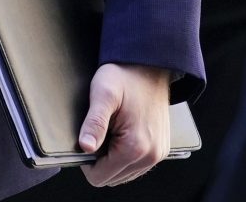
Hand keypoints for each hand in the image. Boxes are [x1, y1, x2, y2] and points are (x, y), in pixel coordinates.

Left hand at [77, 63, 171, 187]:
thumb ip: (94, 123)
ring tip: (110, 131)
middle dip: (99, 160)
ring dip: (112, 158)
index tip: (86, 139)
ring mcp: (157, 154)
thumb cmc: (125, 77)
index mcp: (135, 147)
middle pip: (111, 178)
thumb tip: (85, 147)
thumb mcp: (102, 94)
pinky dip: (124, 156)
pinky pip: (136, 166)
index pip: (99, 177)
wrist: (149, 66)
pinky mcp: (160, 149)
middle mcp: (150, 155)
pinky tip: (120, 134)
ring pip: (123, 174)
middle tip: (98, 132)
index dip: (85, 161)